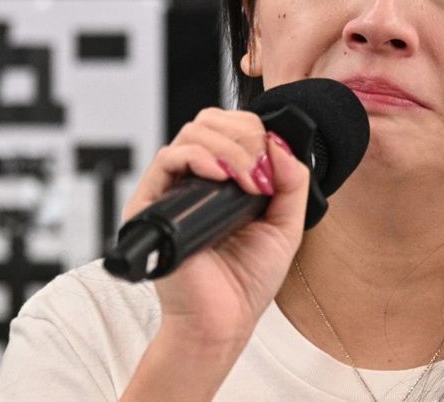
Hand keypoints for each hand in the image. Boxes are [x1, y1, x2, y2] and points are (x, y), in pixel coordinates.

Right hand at [122, 107, 310, 348]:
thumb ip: (292, 181)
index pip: (230, 128)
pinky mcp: (150, 204)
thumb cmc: (247, 280)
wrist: (223, 320)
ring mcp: (171, 189)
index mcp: (222, 179)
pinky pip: (167, 159)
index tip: (273, 162)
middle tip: (261, 171)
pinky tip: (222, 176)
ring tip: (248, 181)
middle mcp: (194, 179)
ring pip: (192, 133)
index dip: (254, 132)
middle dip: (244, 136)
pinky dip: (198, 157)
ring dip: (229, 148)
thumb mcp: (286, 224)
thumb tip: (279, 143)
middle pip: (210, 122)